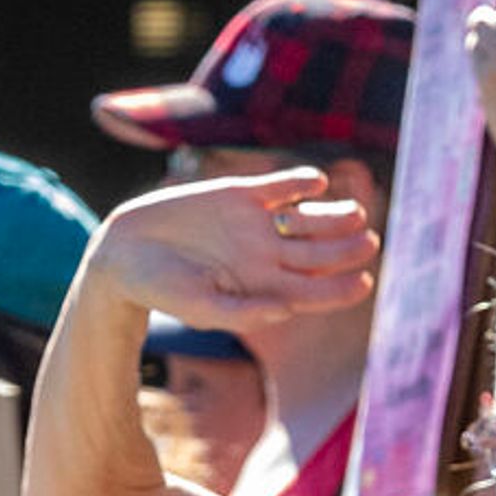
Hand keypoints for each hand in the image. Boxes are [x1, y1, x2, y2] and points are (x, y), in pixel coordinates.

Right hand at [92, 172, 379, 330]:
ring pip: (309, 219)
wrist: (126, 251)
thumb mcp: (200, 307)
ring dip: (334, 217)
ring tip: (356, 214)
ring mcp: (258, 224)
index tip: (365, 283)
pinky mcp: (241, 194)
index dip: (342, 290)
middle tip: (369, 242)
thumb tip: (288, 310)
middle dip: (346, 249)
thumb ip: (243, 312)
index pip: (315, 292)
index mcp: (265, 288)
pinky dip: (300, 184)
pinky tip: (317, 184)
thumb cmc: (161, 290)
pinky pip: (281, 187)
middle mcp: (268, 256)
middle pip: (320, 254)